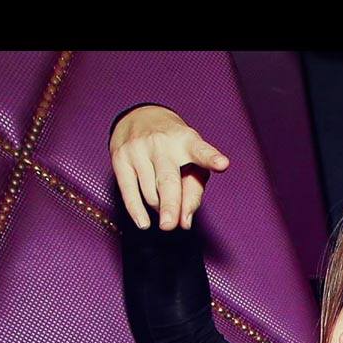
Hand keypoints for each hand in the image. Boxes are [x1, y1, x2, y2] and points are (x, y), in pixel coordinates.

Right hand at [108, 105, 229, 231]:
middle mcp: (162, 144)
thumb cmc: (175, 147)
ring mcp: (138, 150)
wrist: (140, 117)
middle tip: (170, 225)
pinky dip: (136, 210)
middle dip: (170, 204)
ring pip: (150, 192)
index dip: (211, 158)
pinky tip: (144, 223)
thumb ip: (194, 191)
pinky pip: (128, 191)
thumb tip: (184, 222)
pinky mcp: (120, 158)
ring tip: (166, 207)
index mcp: (187, 141)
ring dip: (160, 208)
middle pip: (168, 181)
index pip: (200, 151)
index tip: (222, 164)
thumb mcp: (192, 161)